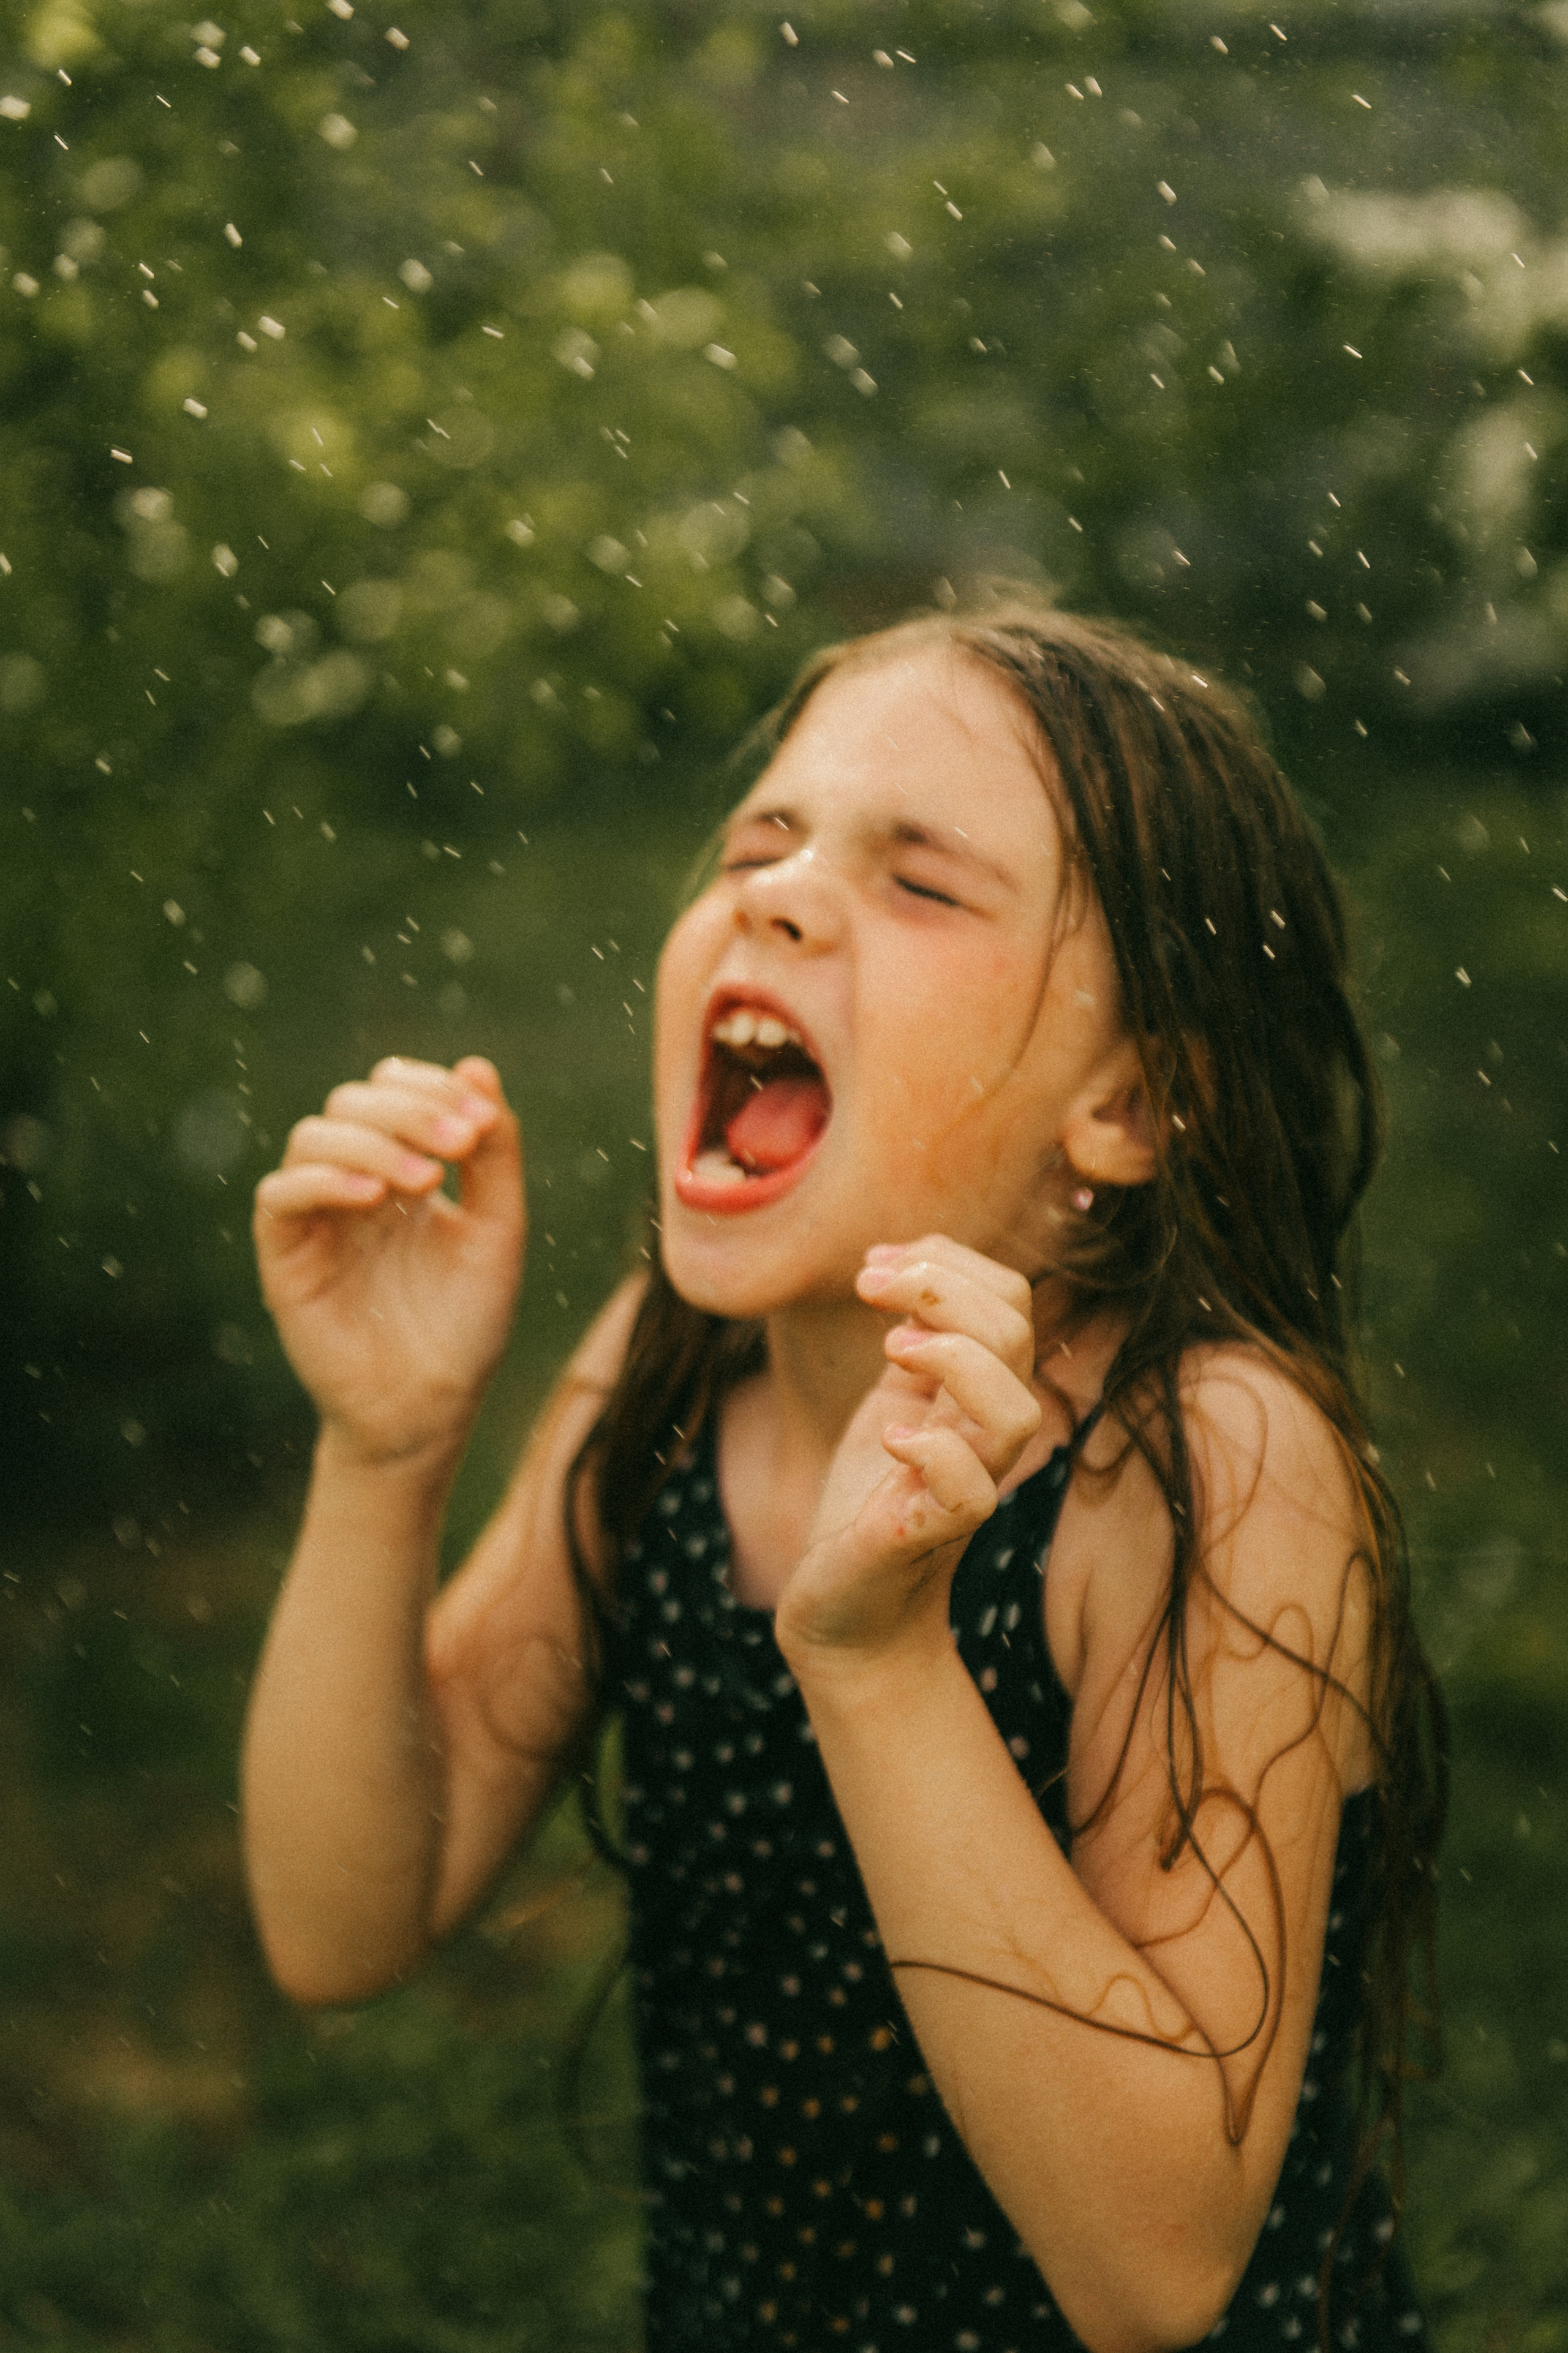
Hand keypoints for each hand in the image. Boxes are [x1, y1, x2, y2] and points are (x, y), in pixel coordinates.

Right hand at [253, 1055, 524, 1465]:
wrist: (431, 1409)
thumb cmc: (465, 1323)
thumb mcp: (498, 1229)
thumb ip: (495, 1153)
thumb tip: (477, 1065)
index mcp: (403, 1167)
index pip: (396, 1088)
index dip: (433, 1088)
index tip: (480, 1122)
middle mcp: (353, 1183)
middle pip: (354, 1100)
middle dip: (409, 1109)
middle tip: (459, 1142)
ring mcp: (316, 1216)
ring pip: (315, 1136)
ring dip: (373, 1144)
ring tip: (425, 1180)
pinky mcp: (285, 1255)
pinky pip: (280, 1195)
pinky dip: (325, 1181)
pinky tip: (375, 1199)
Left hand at [774, 1237, 1042, 1666]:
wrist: (842, 1603)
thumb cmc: (870, 1496)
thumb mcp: (892, 1397)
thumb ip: (914, 1338)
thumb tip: (901, 1260)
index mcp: (979, 1389)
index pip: (1009, 1299)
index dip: (949, 1261)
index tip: (874, 1265)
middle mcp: (986, 1432)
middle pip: (1016, 1333)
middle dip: (943, 1287)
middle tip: (869, 1289)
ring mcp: (968, 1484)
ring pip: (1015, 1411)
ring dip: (954, 1358)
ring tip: (891, 1349)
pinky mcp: (930, 1534)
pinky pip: (970, 1493)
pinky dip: (933, 1451)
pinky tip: (890, 1437)